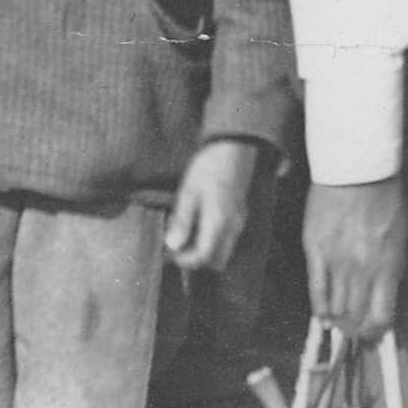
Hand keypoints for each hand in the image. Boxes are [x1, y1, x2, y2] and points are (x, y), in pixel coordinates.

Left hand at [164, 138, 263, 273]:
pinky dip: (212, 239)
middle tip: (175, 245)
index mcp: (219, 222)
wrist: (233, 147)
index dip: (184, 261)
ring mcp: (239, 221)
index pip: (203, 257)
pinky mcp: (240, 215)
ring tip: (184, 232)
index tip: (168, 253)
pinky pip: (227, 238)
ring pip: (223, 250)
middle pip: (216, 260)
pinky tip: (198, 222)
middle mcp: (233, 227)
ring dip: (204, 249)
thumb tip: (172, 246)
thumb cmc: (209, 167)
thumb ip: (182, 220)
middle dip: (195, 259)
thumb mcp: (189, 192)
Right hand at [301, 177, 407, 341]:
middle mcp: (362, 270)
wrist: (356, 170)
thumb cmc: (385, 199)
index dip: (377, 331)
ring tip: (340, 324)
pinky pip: (316, 287)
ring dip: (340, 320)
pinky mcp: (315, 250)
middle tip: (355, 332)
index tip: (375, 335)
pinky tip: (322, 316)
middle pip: (357, 315)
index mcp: (388, 268)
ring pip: (336, 306)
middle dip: (357, 329)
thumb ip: (393, 269)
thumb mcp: (401, 238)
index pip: (382, 316)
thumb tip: (386, 297)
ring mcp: (336, 261)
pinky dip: (319, 307)